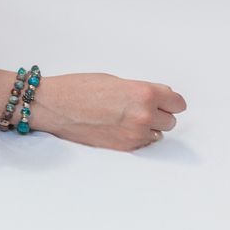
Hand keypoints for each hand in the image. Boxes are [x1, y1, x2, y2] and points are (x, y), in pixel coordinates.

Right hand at [27, 73, 185, 151]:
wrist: (52, 106)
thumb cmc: (77, 89)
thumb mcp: (114, 81)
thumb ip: (140, 91)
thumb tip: (156, 100)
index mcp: (144, 93)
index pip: (178, 102)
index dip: (169, 101)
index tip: (163, 101)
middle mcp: (144, 115)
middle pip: (170, 120)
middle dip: (158, 114)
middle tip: (139, 109)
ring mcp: (135, 134)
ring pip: (158, 134)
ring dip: (148, 128)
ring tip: (127, 120)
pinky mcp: (124, 147)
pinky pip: (143, 144)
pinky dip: (136, 138)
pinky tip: (119, 128)